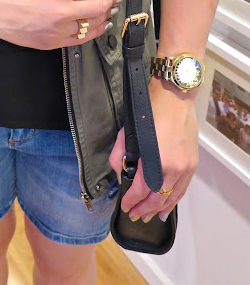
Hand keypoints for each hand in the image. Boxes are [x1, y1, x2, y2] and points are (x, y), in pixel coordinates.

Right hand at [0, 0, 121, 48]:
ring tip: (108, 11)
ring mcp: (55, 30)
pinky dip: (89, 32)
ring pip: (91, 26)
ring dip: (103, 18)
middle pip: (99, 7)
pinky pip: (77, 40)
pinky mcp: (49, 44)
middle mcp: (61, 11)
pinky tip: (95, 27)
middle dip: (110, 1)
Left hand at [109, 76, 198, 222]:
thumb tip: (119, 173)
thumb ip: (120, 156)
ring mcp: (187, 166)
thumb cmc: (150, 110)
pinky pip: (183, 187)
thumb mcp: (127, 132)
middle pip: (159, 198)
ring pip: (173, 196)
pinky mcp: (193, 163)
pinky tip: (168, 205)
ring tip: (150, 216)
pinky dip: (175, 199)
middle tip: (135, 216)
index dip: (132, 201)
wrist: (174, 96)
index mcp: (156, 160)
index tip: (125, 207)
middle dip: (145, 209)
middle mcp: (175, 167)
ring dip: (161, 208)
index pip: (142, 190)